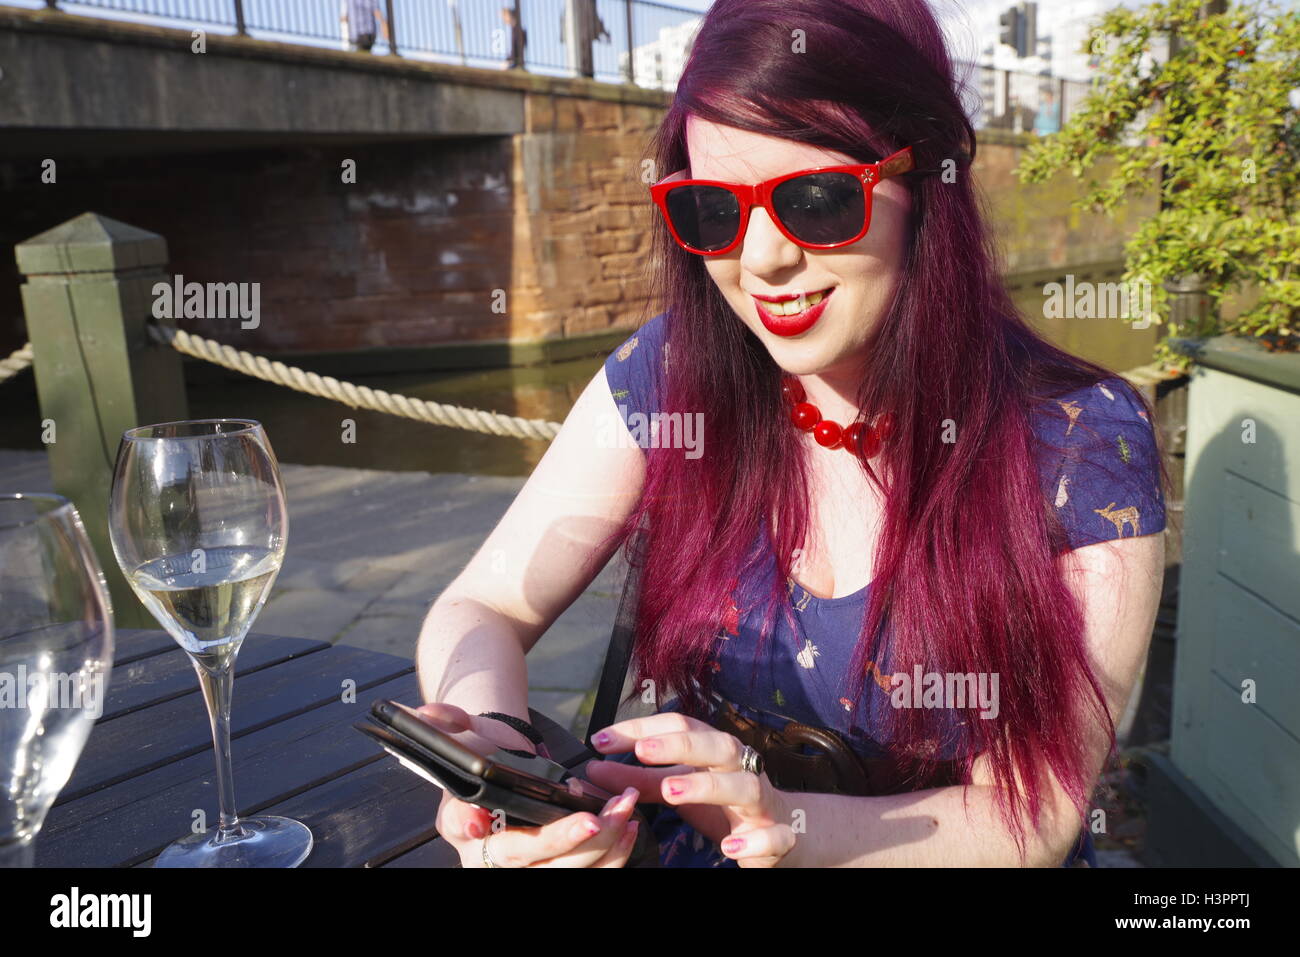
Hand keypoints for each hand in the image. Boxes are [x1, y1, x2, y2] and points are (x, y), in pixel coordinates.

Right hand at [417, 703, 640, 867]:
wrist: (503, 763)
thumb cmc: (485, 751)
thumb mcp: (465, 733)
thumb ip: (448, 722)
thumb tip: (424, 713)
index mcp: (464, 831)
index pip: (480, 838)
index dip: (491, 834)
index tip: (490, 823)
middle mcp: (492, 861)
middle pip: (535, 864)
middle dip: (569, 843)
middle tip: (597, 818)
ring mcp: (528, 868)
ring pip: (567, 873)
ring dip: (603, 848)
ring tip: (625, 812)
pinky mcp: (558, 867)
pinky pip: (588, 873)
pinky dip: (613, 856)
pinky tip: (629, 829)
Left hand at [585, 713, 797, 866]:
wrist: (781, 830)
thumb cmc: (722, 803)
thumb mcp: (678, 786)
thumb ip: (639, 778)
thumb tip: (594, 769)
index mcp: (714, 750)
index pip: (681, 726)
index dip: (642, 729)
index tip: (601, 740)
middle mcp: (739, 768)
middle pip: (716, 745)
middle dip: (680, 745)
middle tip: (642, 750)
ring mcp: (761, 801)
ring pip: (745, 785)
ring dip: (708, 786)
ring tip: (671, 790)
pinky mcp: (777, 836)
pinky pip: (775, 836)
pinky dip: (754, 839)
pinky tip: (730, 845)